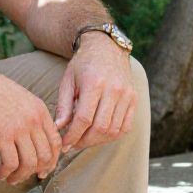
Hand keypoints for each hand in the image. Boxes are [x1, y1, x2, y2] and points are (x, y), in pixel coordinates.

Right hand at [0, 64, 61, 184]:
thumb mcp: (20, 97)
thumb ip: (30, 114)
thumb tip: (31, 137)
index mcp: (40, 109)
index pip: (55, 141)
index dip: (52, 159)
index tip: (44, 168)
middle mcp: (34, 120)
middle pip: (45, 155)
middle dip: (39, 170)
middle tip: (29, 177)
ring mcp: (19, 129)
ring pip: (29, 163)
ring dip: (21, 176)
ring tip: (11, 179)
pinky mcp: (2, 136)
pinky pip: (11, 163)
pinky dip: (6, 173)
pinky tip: (0, 174)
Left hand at [54, 33, 137, 152]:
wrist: (106, 47)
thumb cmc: (82, 65)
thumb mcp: (68, 81)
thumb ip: (63, 105)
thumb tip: (58, 128)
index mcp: (94, 84)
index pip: (84, 119)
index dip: (72, 136)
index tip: (63, 144)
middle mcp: (114, 90)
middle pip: (100, 128)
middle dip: (84, 141)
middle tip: (72, 145)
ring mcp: (127, 95)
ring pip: (113, 130)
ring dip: (97, 141)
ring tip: (84, 140)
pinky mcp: (134, 99)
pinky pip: (125, 126)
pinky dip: (112, 135)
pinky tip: (100, 135)